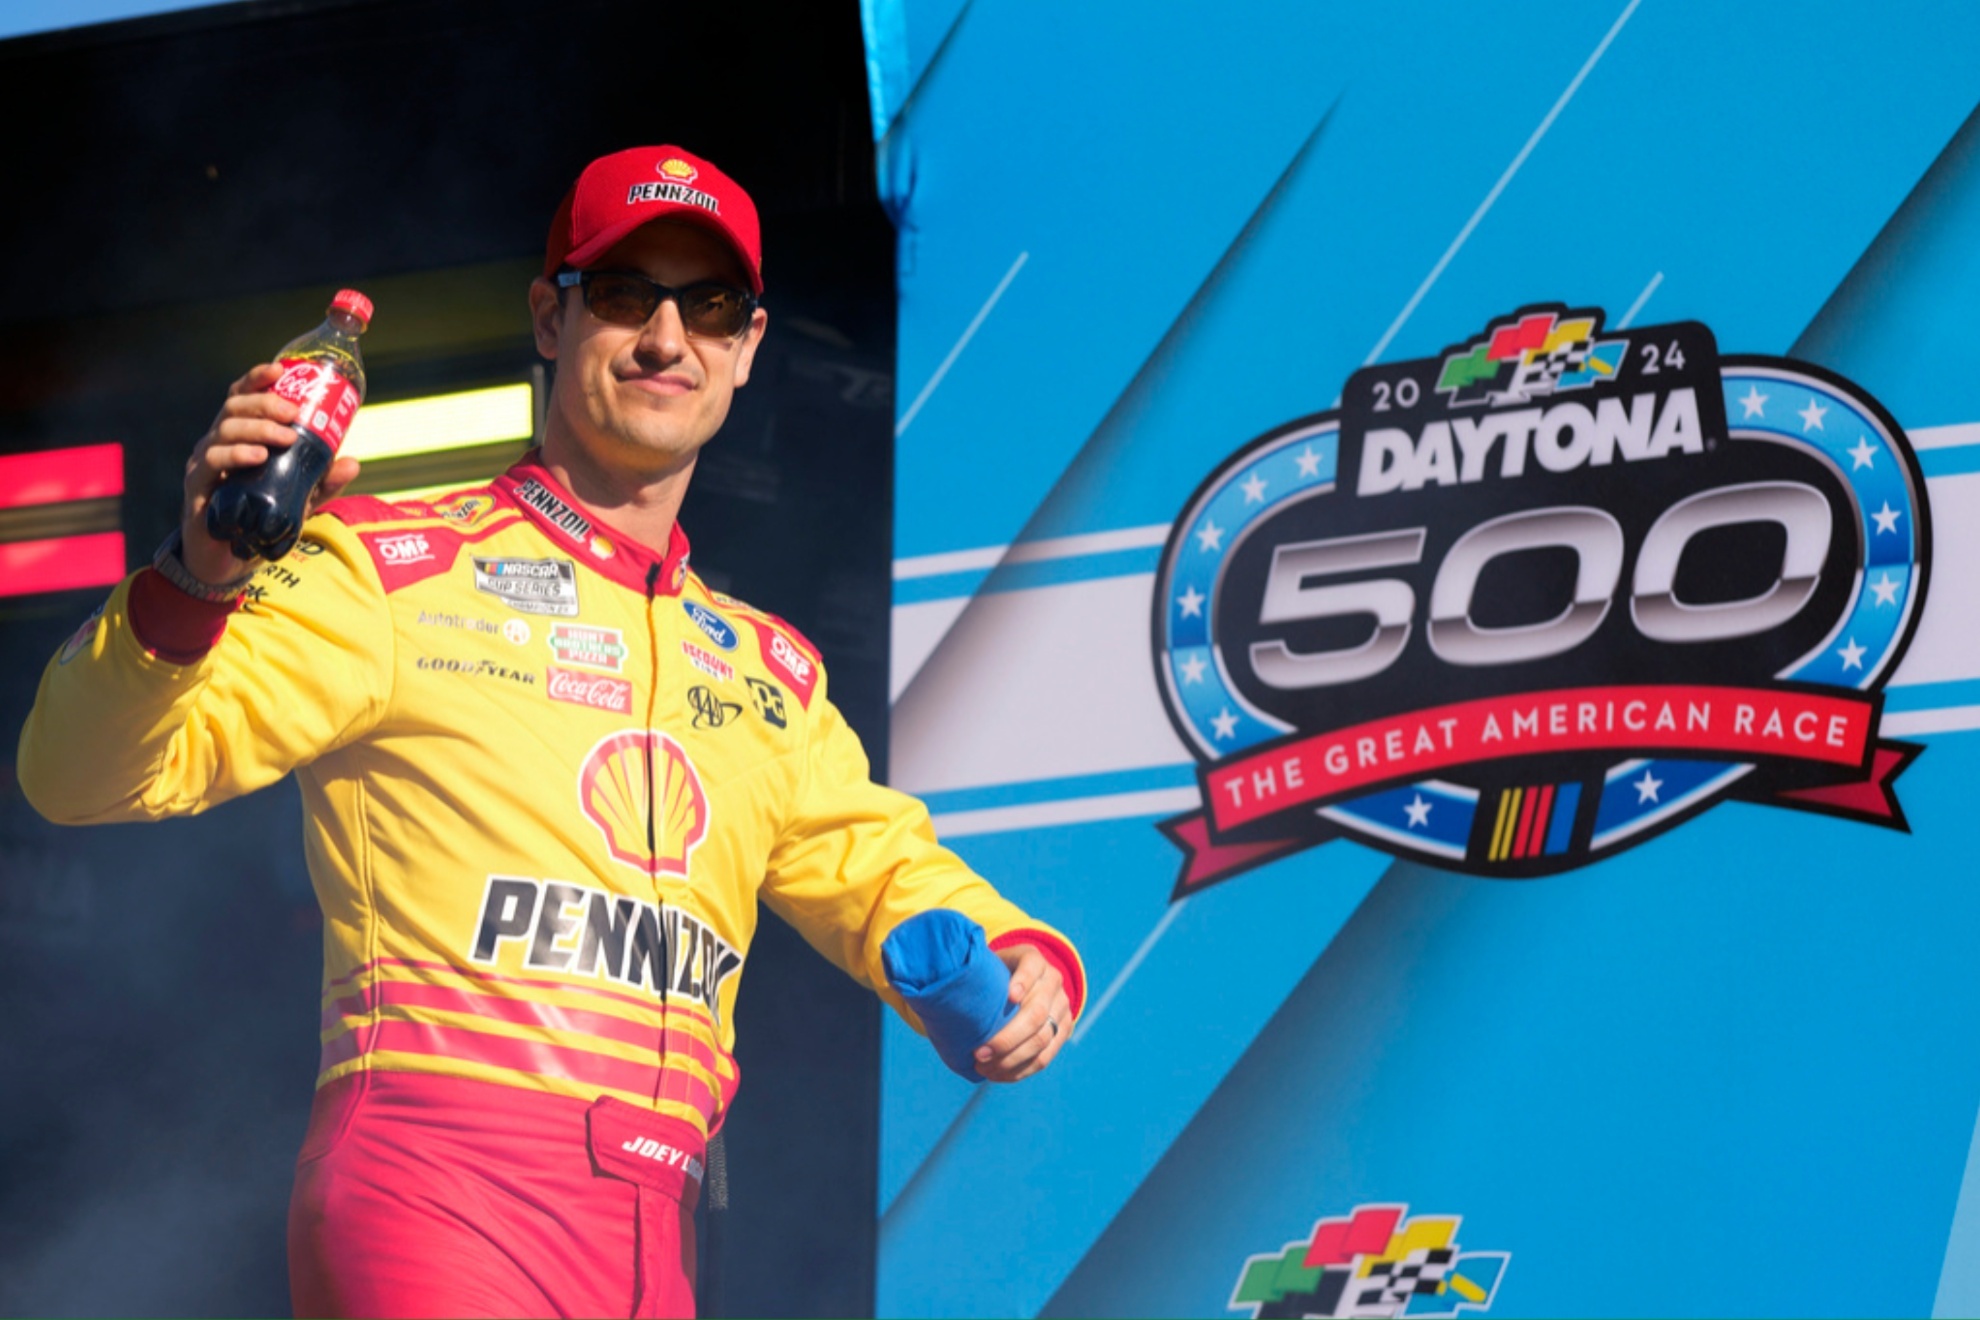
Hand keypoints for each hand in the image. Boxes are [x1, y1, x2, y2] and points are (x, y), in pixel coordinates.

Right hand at [180, 363, 361, 582]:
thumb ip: (322, 481)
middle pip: (234, 408)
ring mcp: (205, 464)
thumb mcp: (298, 499)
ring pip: (223, 430)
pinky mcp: (197, 488)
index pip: (242, 397)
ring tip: (286, 437)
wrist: (226, 561)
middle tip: (295, 413)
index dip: (258, 378)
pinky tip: (257, 457)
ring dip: (257, 428)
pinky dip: (236, 455)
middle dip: (266, 403)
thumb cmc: (258, 519)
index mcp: (239, 436)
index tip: (280, 369)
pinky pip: (212, 463)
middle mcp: (217, 443)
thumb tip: (353, 462)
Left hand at [975, 945, 1070, 1082]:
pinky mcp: (1063, 1030)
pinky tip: (998, 1075)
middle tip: (979, 1054)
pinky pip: (1045, 1057)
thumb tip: (927, 981)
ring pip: (1042, 1040)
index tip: (1010, 996)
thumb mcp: (986, 963)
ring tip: (984, 1069)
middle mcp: (1053, 981)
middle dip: (1007, 1038)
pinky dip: (1021, 1070)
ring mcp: (1062, 1007)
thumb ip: (968, 970)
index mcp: (1033, 959)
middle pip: (1037, 1013)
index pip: (1032, 966)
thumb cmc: (993, 974)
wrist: (1023, 980)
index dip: (1023, 981)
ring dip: (1012, 1060)